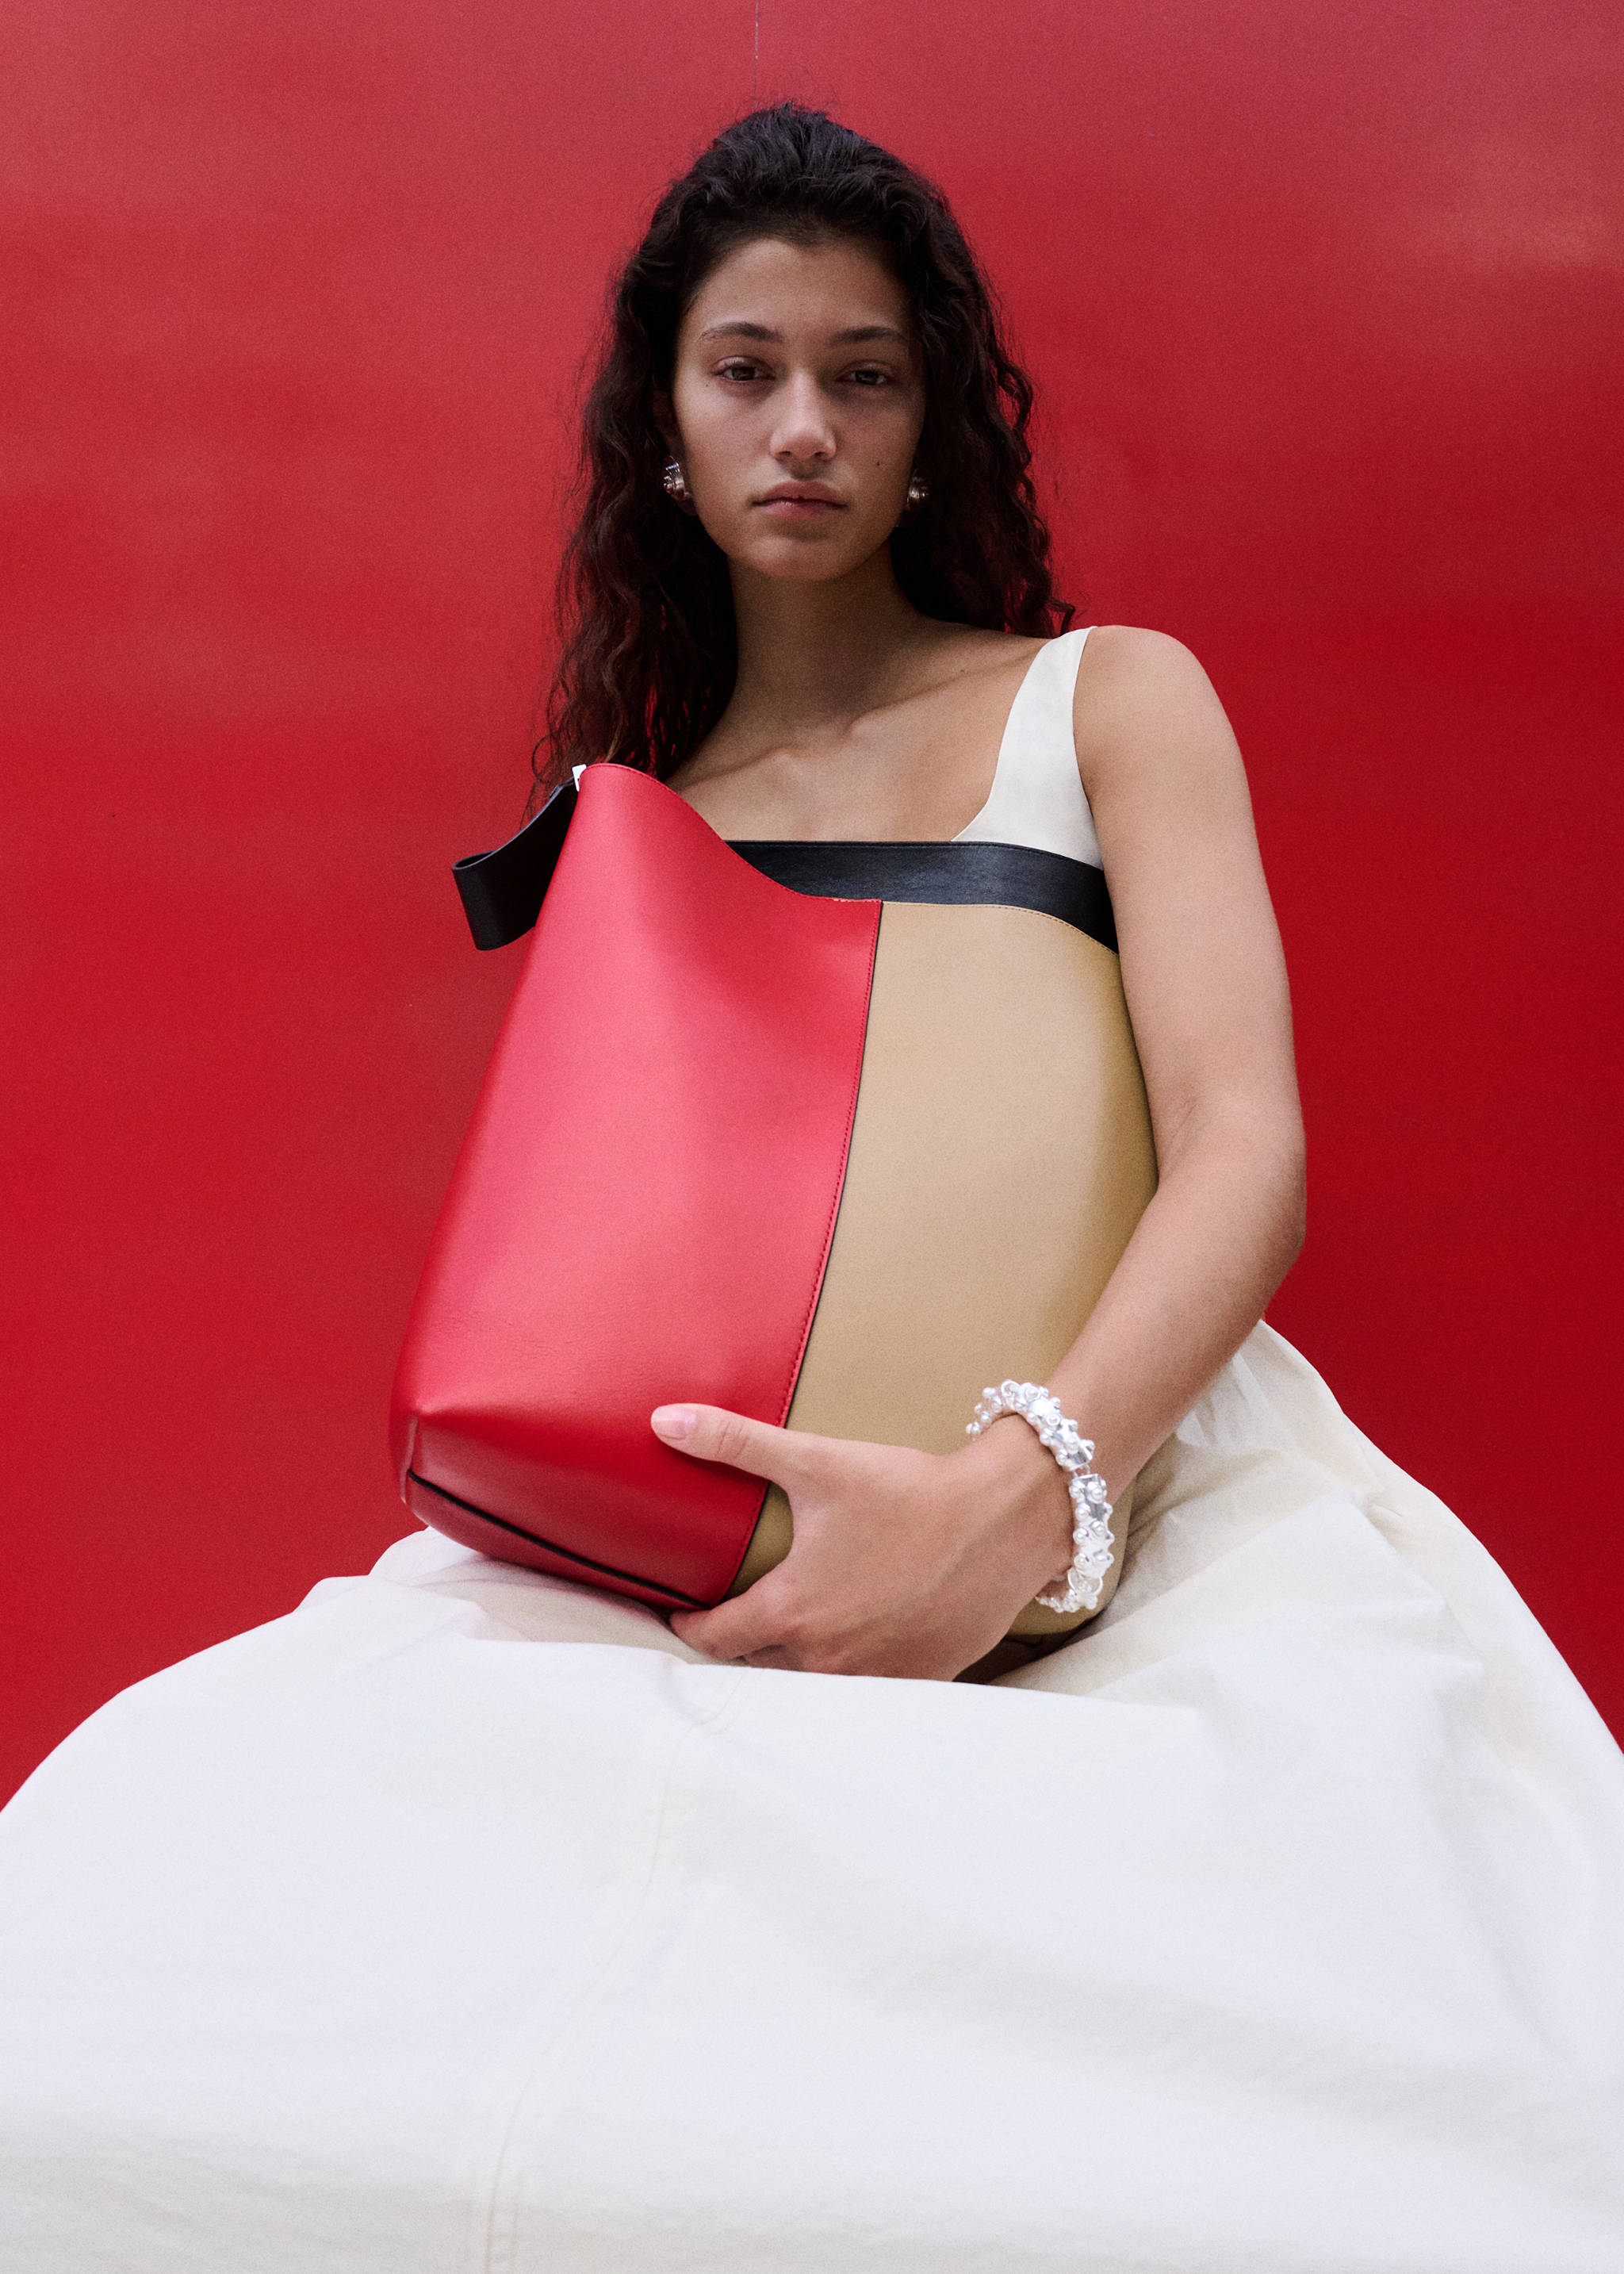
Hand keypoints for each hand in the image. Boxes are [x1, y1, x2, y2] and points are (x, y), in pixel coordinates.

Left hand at [652, 1402, 1077, 1679]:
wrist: (1005, 1519)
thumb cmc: (909, 1492)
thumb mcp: (815, 1462)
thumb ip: (734, 1442)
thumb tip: (665, 1421)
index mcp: (792, 1612)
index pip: (713, 1641)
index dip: (690, 1628)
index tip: (681, 1616)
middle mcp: (827, 1659)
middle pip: (760, 1665)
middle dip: (743, 1643)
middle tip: (736, 1614)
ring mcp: (876, 1678)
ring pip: (812, 1683)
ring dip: (795, 1661)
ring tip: (793, 1628)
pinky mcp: (921, 1679)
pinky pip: (868, 1688)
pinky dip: (854, 1668)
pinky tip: (858, 1638)